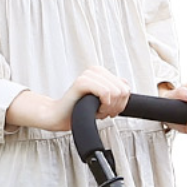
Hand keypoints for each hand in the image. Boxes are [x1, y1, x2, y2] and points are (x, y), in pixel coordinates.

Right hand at [8, 66, 131, 131]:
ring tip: (97, 110)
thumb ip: (114, 90)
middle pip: (123, 90)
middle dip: (116, 106)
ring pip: (116, 92)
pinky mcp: (82, 82)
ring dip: (108, 107)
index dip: (121, 104)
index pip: (126, 87)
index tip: (110, 110)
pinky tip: (96, 109)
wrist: (61, 116)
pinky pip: (106, 92)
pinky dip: (104, 105)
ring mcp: (88, 75)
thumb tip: (126, 84)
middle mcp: (95, 70)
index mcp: (101, 72)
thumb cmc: (80, 109)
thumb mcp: (103, 100)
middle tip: (103, 112)